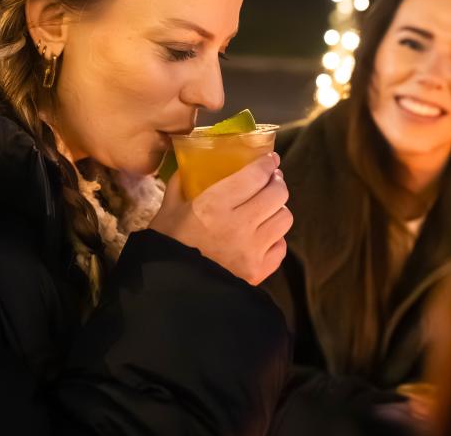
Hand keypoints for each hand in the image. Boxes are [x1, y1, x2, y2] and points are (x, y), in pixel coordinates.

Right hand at [148, 152, 291, 284]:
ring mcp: (252, 250)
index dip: (267, 164)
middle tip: (271, 180)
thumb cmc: (166, 246)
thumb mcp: (167, 210)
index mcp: (214, 205)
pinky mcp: (259, 272)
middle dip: (276, 183)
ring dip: (277, 209)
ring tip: (268, 207)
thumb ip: (180, 185)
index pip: (255, 175)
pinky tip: (263, 236)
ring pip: (284, 218)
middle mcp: (239, 225)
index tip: (270, 159)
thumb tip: (190, 166)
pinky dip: (275, 238)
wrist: (169, 292)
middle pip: (277, 194)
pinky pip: (280, 247)